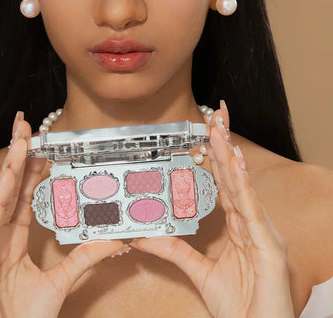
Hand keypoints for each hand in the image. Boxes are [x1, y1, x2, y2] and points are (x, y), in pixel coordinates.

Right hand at [0, 111, 124, 317]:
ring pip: (0, 198)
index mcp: (14, 240)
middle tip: (26, 127)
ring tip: (20, 138)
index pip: (25, 196)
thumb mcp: (61, 282)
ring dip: (10, 166)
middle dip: (17, 156)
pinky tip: (9, 174)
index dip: (32, 169)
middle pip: (10, 189)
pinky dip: (0, 195)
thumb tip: (117, 240)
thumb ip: (86, 259)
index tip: (42, 145)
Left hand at [130, 100, 294, 317]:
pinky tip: (235, 164)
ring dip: (229, 155)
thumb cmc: (240, 305)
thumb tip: (145, 236)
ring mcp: (261, 231)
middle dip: (223, 144)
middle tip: (215, 115)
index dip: (216, 156)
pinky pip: (252, 210)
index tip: (208, 133)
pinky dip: (243, 185)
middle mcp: (250, 222)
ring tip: (220, 129)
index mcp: (238, 225)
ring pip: (242, 185)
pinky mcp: (268, 246)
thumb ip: (175, 250)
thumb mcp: (199, 271)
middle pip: (234, 176)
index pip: (224, 182)